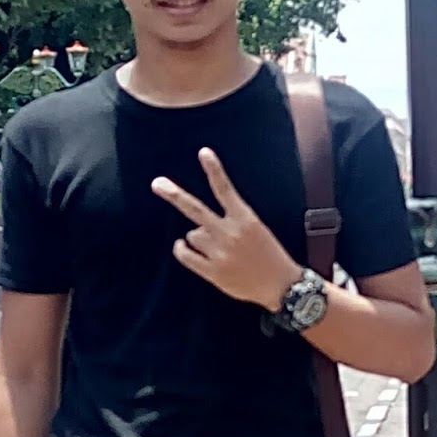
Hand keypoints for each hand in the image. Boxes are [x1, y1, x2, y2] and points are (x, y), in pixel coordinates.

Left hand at [152, 148, 300, 311]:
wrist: (280, 285)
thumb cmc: (268, 253)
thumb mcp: (256, 228)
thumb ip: (229, 222)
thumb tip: (195, 225)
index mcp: (245, 218)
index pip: (225, 189)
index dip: (214, 169)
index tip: (203, 152)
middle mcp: (230, 233)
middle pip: (196, 210)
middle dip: (175, 195)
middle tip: (157, 183)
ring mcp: (219, 253)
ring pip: (192, 235)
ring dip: (198, 237)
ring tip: (217, 246)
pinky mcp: (213, 272)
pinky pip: (186, 256)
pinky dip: (182, 250)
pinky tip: (183, 247)